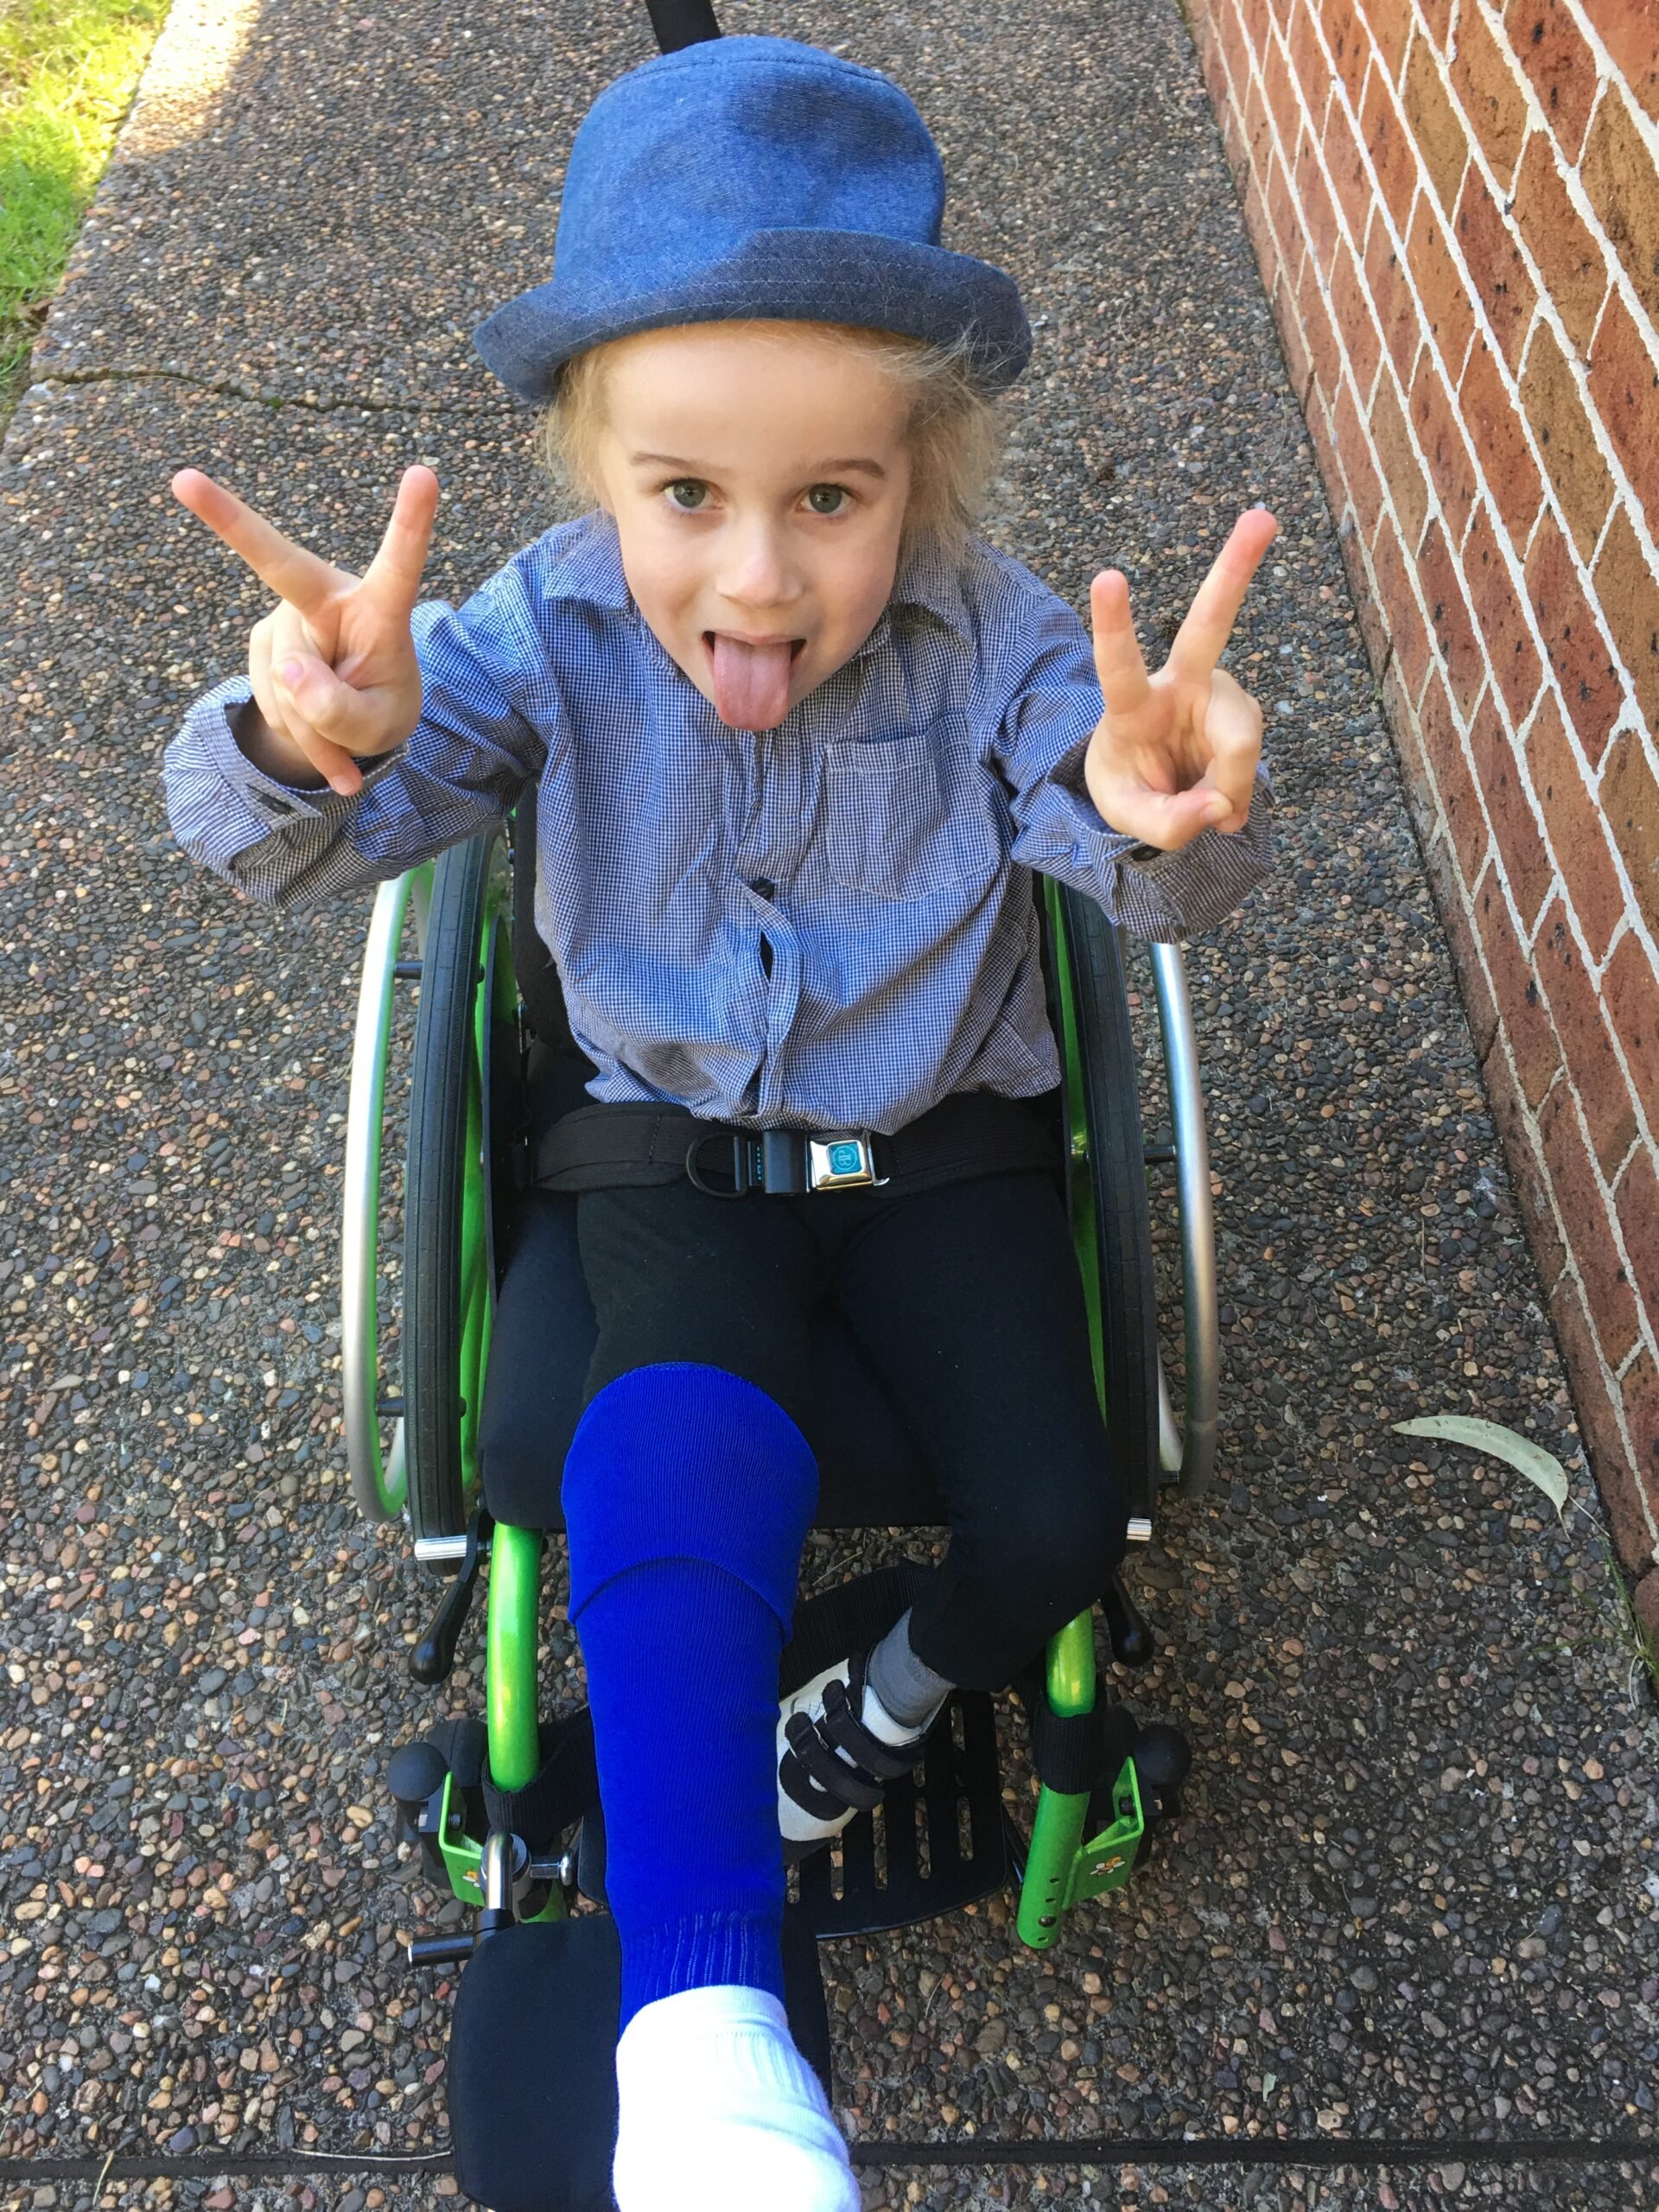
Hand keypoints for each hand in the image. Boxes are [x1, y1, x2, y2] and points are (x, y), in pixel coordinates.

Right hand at [170, 464, 440, 795]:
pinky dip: (296, 732)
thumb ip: (341, 710)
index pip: (397, 565)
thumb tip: (289, 672)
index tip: (424, 473)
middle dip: (229, 519)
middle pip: (279, 564)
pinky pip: (273, 702)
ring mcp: (289, 618)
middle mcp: (328, 599)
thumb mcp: (378, 726)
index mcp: (379, 608)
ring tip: (338, 726)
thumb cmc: (381, 708)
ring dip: (312, 724)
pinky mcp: (264, 640)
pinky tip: (315, 731)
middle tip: (183, 479)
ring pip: (287, 682)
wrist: (353, 723)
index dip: (411, 523)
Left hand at [1083, 506, 1276, 850]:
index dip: (1113, 625)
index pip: (1118, 666)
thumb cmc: (1129, 786)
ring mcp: (1219, 696)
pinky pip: (1250, 764)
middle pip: (1209, 625)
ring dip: (1225, 786)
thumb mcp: (1129, 818)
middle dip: (1236, 569)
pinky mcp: (1244, 713)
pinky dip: (1235, 792)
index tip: (1108, 576)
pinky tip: (1216, 793)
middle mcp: (1179, 685)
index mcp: (1132, 705)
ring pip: (1240, 740)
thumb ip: (1167, 823)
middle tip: (1263, 516)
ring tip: (1201, 805)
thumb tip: (1221, 806)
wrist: (1152, 788)